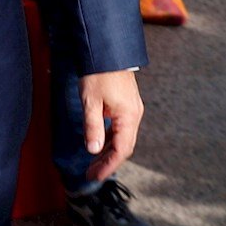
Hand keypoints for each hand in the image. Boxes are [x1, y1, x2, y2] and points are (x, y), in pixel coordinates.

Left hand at [80, 70, 143, 184]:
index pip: (121, 150)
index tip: (95, 176)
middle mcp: (134, 115)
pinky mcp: (126, 104)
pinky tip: (98, 142)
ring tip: (92, 162)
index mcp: (129, 116)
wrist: (107, 49)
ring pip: (122, 138)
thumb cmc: (99, 72)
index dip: (108, 166)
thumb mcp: (91, 102)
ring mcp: (131, 109)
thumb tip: (93, 150)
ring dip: (108, 151)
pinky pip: (120, 128)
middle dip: (107, 162)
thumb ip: (93, 127)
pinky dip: (109, 138)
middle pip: (123, 147)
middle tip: (91, 173)